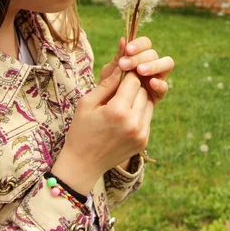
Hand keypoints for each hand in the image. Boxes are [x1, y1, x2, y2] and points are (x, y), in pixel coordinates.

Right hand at [51, 67, 152, 194]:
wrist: (83, 164)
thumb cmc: (81, 129)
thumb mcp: (87, 103)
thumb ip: (106, 84)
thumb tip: (121, 66)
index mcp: (117, 110)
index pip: (133, 81)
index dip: (127, 75)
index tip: (121, 73)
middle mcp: (133, 122)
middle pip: (143, 91)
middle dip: (133, 86)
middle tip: (121, 87)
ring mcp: (140, 133)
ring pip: (148, 103)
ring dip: (138, 98)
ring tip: (122, 101)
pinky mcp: (143, 141)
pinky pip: (147, 117)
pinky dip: (139, 112)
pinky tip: (124, 115)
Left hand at [100, 36, 173, 105]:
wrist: (106, 109)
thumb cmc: (107, 87)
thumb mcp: (110, 72)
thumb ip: (118, 58)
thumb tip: (123, 39)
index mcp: (139, 56)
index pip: (145, 44)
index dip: (139, 44)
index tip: (127, 50)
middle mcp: (150, 64)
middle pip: (153, 53)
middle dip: (140, 57)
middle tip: (125, 65)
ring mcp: (156, 78)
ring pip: (167, 64)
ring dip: (154, 65)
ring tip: (140, 70)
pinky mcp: (158, 94)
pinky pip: (164, 86)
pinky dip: (160, 83)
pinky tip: (151, 83)